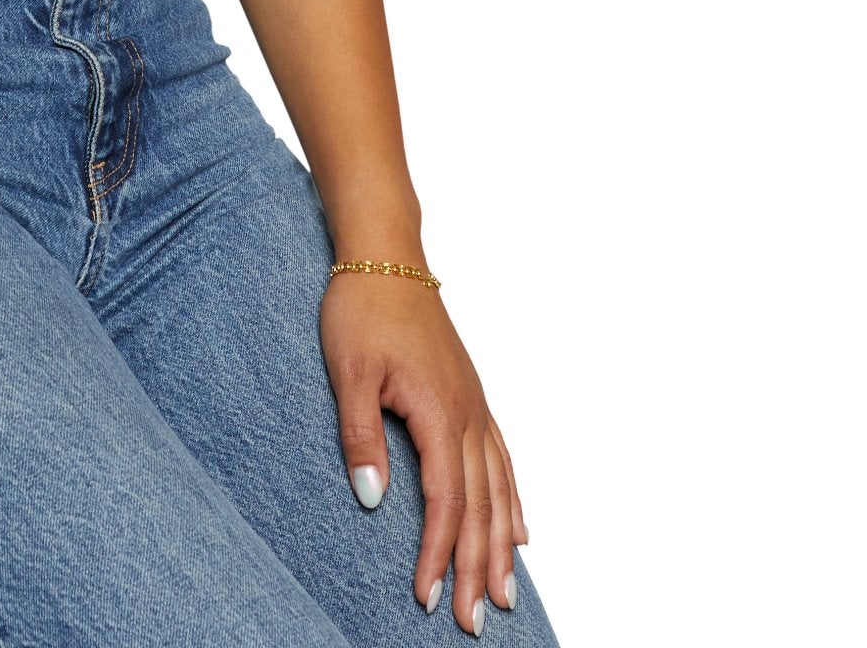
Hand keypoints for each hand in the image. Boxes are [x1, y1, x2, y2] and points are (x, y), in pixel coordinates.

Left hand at [320, 268, 528, 634]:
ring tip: (504, 595)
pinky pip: (502, 461)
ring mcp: (475, 406)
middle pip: (479, 507)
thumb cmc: (361, 309)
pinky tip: (519, 529)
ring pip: (499, 490)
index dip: (437, 553)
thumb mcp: (349, 371)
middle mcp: (468, 415)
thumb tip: (370, 500)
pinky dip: (513, 501)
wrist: (386, 256)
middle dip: (476, 568)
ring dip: (501, 546)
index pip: (444, 502)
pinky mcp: (472, 396)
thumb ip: (360, 436)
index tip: (426, 596)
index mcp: (439, 413)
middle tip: (475, 622)